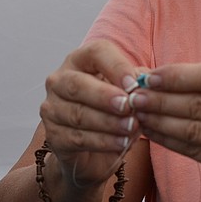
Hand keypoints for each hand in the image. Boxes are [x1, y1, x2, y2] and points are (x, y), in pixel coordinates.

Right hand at [40, 40, 143, 186]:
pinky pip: (77, 137)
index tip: (134, 84)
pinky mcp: (52, 135)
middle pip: (78, 84)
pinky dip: (103, 141)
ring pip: (78, 114)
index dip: (116, 66)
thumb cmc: (112, 109)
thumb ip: (137, 83)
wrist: (92, 149)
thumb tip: (148, 82)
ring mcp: (52, 108)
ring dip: (108, 122)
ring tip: (131, 127)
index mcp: (81, 60)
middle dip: (105, 96)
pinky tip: (121, 143)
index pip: (95, 53)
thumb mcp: (128, 91)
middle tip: (128, 106)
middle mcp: (60, 80)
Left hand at [128, 62, 200, 200]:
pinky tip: (153, 133)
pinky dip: (169, 142)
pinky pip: (195, 152)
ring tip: (137, 115)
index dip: (176, 77)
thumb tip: (158, 74)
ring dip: (159, 123)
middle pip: (198, 105)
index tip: (149, 76)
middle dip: (160, 100)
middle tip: (133, 97)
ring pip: (193, 131)